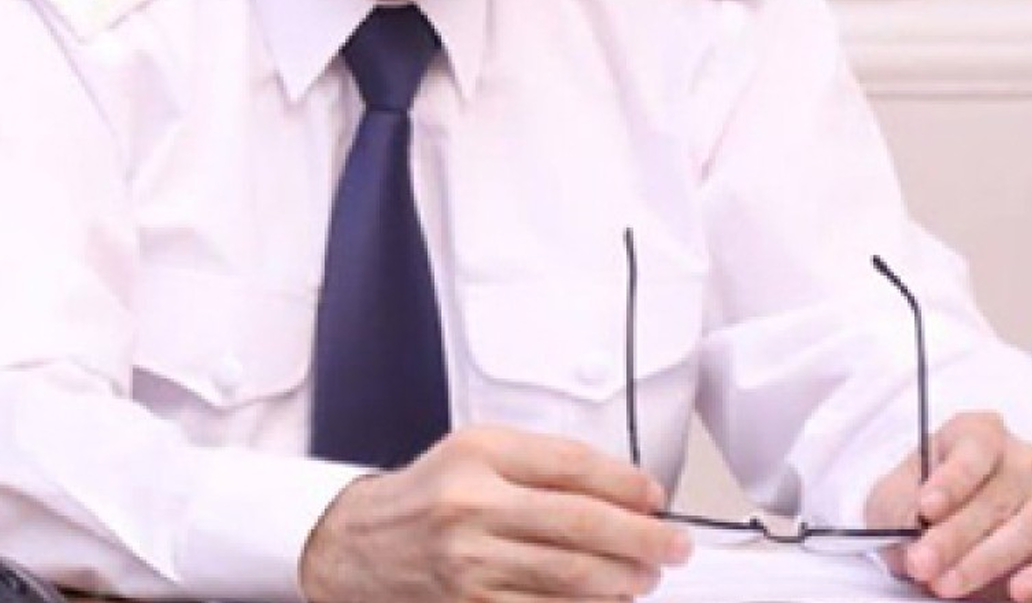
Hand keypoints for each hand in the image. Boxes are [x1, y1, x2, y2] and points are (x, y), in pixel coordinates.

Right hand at [299, 425, 691, 602]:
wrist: (358, 547)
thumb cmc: (426, 498)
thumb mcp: (475, 452)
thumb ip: (543, 462)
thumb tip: (625, 489)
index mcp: (478, 456)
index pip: (573, 465)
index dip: (628, 484)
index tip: (655, 497)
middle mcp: (472, 509)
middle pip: (582, 524)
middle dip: (644, 538)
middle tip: (673, 545)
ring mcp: (471, 566)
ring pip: (573, 577)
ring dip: (625, 580)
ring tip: (645, 575)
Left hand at [864, 412, 1031, 602]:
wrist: (936, 528)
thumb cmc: (917, 500)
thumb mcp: (893, 495)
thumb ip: (901, 506)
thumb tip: (914, 525)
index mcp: (979, 433)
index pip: (975, 448)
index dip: (952, 480)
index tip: (926, 508)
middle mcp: (1021, 461)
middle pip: (997, 496)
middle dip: (954, 536)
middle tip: (922, 563)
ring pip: (1029, 529)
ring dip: (985, 562)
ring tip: (947, 585)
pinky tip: (1019, 592)